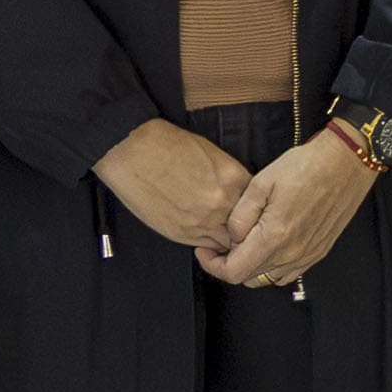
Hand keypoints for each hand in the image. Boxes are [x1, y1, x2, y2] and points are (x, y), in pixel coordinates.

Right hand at [94, 116, 253, 254]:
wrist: (134, 151)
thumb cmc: (168, 145)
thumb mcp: (211, 153)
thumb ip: (229, 178)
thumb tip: (236, 193)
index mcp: (233, 179)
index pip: (257, 205)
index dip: (253, 211)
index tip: (248, 212)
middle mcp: (223, 203)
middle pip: (247, 228)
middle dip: (245, 230)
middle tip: (240, 230)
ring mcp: (203, 222)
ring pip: (229, 243)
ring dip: (228, 241)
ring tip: (222, 235)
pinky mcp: (182, 233)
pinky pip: (207, 247)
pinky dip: (210, 245)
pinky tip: (205, 236)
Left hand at [206, 126, 377, 287]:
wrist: (346, 163)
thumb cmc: (305, 167)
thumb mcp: (261, 183)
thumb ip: (240, 216)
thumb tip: (232, 237)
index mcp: (274, 237)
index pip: (234, 272)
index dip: (212, 265)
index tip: (205, 250)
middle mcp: (292, 254)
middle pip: (249, 278)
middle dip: (229, 264)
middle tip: (221, 243)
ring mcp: (308, 256)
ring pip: (268, 278)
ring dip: (251, 266)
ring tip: (245, 243)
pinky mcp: (318, 251)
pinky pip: (288, 273)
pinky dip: (272, 266)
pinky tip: (269, 244)